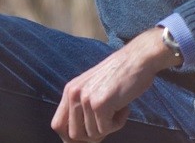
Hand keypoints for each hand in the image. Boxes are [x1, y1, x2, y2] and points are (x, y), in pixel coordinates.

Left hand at [50, 28, 178, 141]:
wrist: (137, 59)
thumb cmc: (120, 76)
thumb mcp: (93, 89)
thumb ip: (83, 108)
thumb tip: (78, 139)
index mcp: (70, 91)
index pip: (57, 124)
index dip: (70, 138)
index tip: (86, 139)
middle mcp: (73, 94)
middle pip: (73, 135)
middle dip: (92, 136)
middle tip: (108, 123)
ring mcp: (85, 98)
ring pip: (92, 135)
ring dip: (108, 128)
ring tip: (117, 109)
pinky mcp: (99, 104)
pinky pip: (106, 130)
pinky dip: (118, 124)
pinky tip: (124, 107)